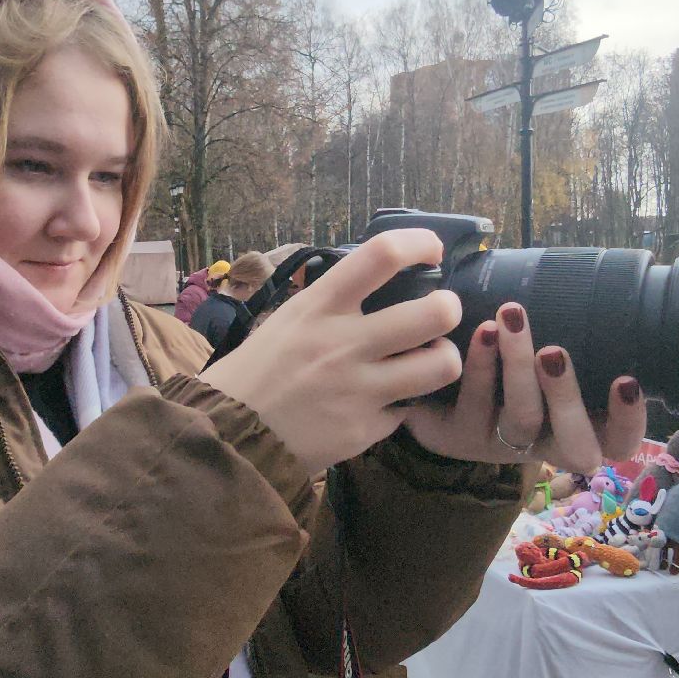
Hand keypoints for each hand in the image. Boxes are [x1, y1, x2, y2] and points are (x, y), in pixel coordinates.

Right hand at [199, 229, 462, 471]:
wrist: (228, 435)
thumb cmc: (258, 370)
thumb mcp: (290, 319)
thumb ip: (334, 301)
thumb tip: (381, 279)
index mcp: (319, 306)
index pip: (382, 254)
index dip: (420, 243)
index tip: (431, 252)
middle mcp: (343, 343)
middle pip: (434, 312)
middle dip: (450, 308)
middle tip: (441, 314)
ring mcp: (358, 389)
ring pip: (441, 365)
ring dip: (444, 358)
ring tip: (429, 360)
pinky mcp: (364, 430)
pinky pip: (407, 410)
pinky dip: (401, 406)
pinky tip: (383, 404)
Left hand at [400, 303, 648, 474]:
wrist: (428, 395)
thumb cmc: (504, 364)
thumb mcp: (540, 358)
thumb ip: (569, 335)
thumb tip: (593, 277)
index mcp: (575, 427)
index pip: (618, 443)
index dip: (630, 422)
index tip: (627, 380)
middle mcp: (543, 442)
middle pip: (575, 445)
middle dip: (568, 396)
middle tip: (554, 351)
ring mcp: (501, 444)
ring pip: (523, 417)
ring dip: (518, 365)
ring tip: (511, 317)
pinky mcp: (460, 438)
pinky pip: (474, 406)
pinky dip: (480, 366)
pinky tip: (482, 331)